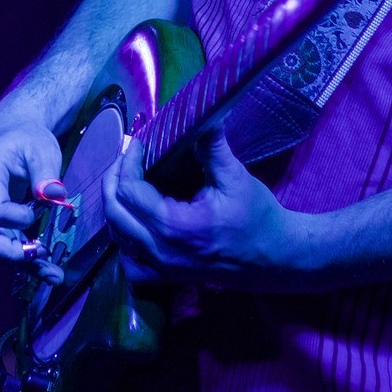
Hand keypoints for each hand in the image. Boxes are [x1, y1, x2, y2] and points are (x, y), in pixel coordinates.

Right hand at [0, 114, 63, 261]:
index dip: (15, 219)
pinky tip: (45, 267)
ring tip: (51, 273)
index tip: (37, 212)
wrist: (10, 131)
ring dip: (16, 260)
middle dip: (6, 252)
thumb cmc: (25, 137)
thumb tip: (53, 196)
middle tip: (37, 256)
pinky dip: (20, 255)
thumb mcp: (40, 147)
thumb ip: (45, 172)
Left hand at [105, 127, 319, 290]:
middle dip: (114, 179)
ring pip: (118, 237)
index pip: (130, 190)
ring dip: (116, 206)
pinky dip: (124, 241)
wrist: (277, 258)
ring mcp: (162, 268)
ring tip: (126, 180)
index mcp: (175, 226)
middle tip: (126, 157)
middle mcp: (162, 250)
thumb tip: (202, 114)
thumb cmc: (259, 218)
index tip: (138, 143)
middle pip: (115, 212)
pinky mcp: (168, 277)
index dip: (128, 162)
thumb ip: (212, 148)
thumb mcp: (236, 179)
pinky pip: (131, 263)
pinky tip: (133, 223)